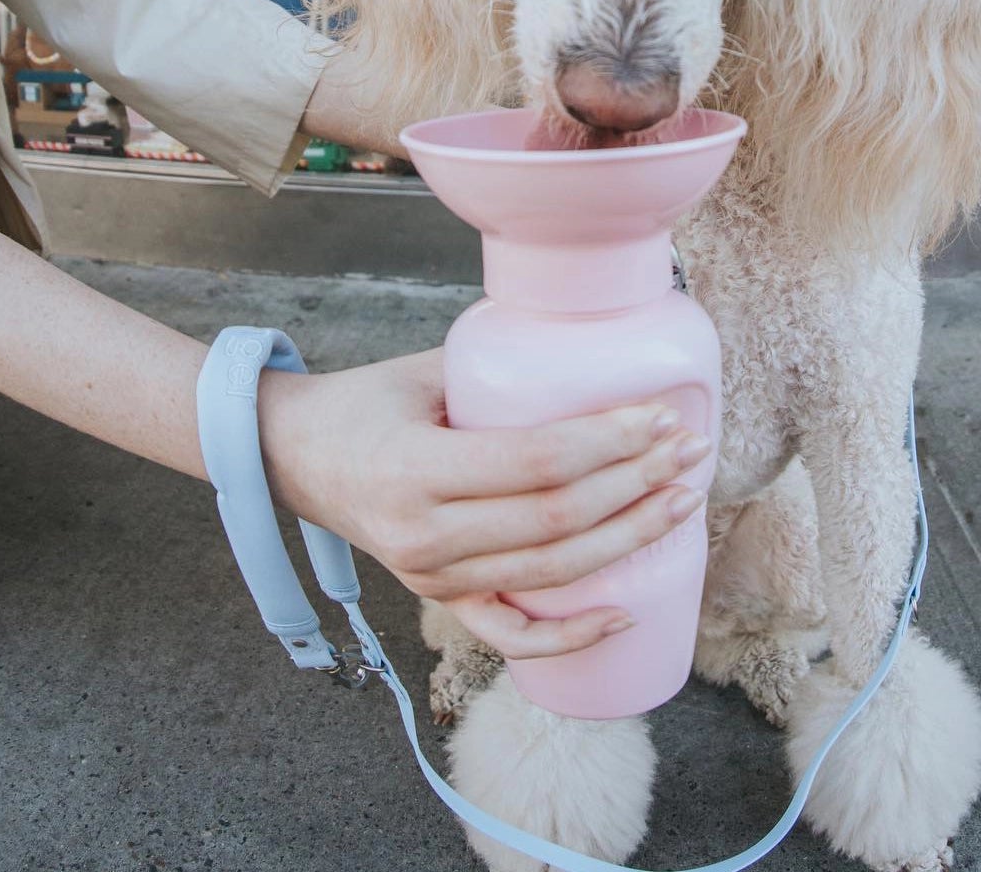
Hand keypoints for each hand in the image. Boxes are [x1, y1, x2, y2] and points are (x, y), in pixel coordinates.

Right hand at [258, 349, 710, 658]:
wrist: (290, 457)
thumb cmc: (363, 401)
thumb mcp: (422, 371)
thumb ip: (499, 370)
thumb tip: (591, 347)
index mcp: (418, 470)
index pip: (537, 462)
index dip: (609, 442)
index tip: (659, 415)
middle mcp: (427, 536)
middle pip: (557, 519)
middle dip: (637, 485)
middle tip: (690, 450)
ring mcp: (432, 577)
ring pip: (550, 572)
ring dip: (628, 540)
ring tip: (682, 502)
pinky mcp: (438, 598)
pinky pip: (510, 632)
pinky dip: (569, 634)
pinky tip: (625, 613)